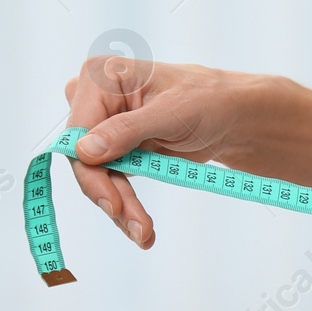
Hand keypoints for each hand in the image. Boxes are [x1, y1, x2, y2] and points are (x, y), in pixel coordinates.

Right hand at [63, 56, 266, 248]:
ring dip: (119, 207)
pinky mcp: (118, 151)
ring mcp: (105, 128)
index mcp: (101, 77)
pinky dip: (126, 206)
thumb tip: (85, 150)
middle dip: (108, 194)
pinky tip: (141, 228)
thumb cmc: (208, 100)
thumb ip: (127, 130)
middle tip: (133, 226)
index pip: (79, 129)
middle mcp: (95, 101)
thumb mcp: (172, 112)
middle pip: (84, 157)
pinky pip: (112, 183)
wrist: (232, 117)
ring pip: (97, 176)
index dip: (90, 168)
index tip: (110, 201)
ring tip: (144, 234)